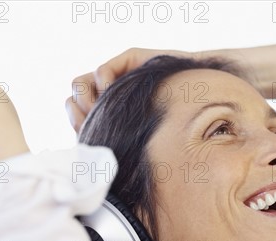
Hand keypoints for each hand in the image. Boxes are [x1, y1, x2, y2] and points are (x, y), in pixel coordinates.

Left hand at [66, 47, 193, 131]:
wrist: (202, 104)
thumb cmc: (171, 129)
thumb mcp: (136, 142)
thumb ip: (112, 142)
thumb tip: (85, 143)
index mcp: (108, 114)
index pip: (76, 116)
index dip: (78, 125)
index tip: (91, 135)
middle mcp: (108, 95)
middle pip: (73, 101)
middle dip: (81, 115)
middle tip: (98, 124)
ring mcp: (117, 78)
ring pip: (79, 84)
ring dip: (87, 100)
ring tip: (102, 108)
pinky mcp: (128, 62)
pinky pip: (100, 71)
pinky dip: (102, 83)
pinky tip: (112, 92)